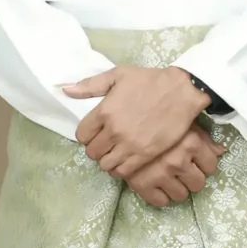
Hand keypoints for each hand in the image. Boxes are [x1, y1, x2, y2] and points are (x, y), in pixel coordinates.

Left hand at [65, 65, 209, 178]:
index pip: (82, 135)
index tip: (93, 132)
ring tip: (113, 152)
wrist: (180, 92)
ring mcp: (129, 145)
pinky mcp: (145, 155)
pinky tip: (124, 160)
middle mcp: (114, 131)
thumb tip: (66, 90)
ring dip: (107, 160)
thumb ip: (90, 85)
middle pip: (92, 152)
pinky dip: (120, 169)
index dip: (86, 135)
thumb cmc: (148, 81)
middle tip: (104, 143)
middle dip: (95, 148)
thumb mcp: (117, 75)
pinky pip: (123, 172)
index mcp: (104, 112)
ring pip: (106, 165)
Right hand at [123, 124, 226, 206]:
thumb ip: (203, 137)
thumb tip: (222, 151)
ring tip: (166, 174)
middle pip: (198, 183)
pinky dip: (159, 195)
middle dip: (190, 177)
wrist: (123, 116)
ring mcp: (160, 173)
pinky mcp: (142, 184)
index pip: (211, 166)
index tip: (194, 158)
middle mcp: (177, 159)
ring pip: (181, 195)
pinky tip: (155, 182)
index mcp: (190, 142)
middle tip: (179, 167)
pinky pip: (160, 201)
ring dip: (176, 187)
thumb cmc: (157, 117)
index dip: (204, 163)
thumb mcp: (182, 121)